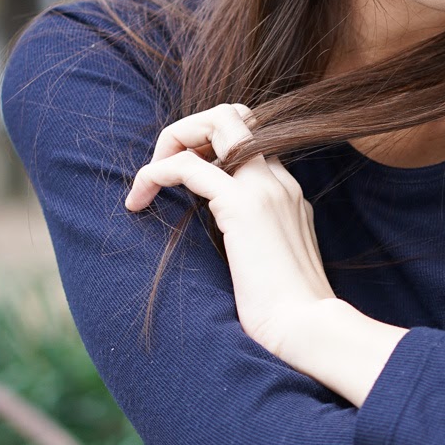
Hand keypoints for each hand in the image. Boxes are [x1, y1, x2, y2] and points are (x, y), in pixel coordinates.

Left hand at [123, 101, 334, 360]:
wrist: (306, 329)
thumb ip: (256, 241)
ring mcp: (264, 189)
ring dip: (172, 140)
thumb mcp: (273, 265)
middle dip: (189, 129)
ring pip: (216, 121)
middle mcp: (279, 182)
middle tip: (161, 170)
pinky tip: (138, 202)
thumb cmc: (288, 314)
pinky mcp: (242, 206)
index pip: (249, 140)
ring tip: (146, 183)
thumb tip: (230, 247)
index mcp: (287, 195)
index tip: (182, 181)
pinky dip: (154, 173)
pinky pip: (186, 166)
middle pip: (235, 115)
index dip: (207, 148)